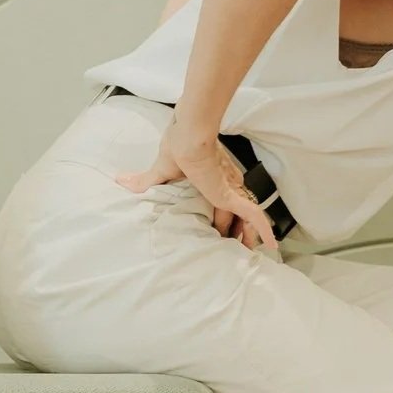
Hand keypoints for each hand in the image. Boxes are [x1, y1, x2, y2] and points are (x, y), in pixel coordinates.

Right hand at [114, 116, 280, 253]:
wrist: (188, 140)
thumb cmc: (177, 147)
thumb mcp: (160, 171)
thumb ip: (145, 180)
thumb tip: (120, 180)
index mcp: (210, 178)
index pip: (219, 201)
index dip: (221, 217)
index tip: (220, 231)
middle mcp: (224, 184)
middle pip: (234, 212)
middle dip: (237, 230)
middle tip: (239, 247)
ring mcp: (230, 190)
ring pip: (246, 217)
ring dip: (250, 235)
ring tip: (254, 252)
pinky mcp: (232, 195)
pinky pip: (253, 215)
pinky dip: (263, 229)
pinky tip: (272, 243)